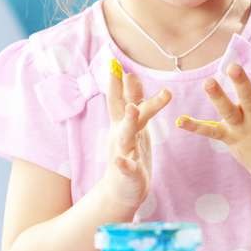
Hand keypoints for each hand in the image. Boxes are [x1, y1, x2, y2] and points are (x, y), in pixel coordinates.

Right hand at [100, 60, 170, 215]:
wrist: (122, 190)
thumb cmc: (131, 153)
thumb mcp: (134, 124)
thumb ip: (133, 101)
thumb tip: (131, 74)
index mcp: (123, 124)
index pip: (120, 99)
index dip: (118, 81)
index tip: (116, 60)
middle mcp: (121, 135)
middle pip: (125, 111)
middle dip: (125, 93)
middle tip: (128, 74)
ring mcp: (123, 153)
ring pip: (126, 135)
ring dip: (128, 122)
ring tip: (132, 109)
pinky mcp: (128, 173)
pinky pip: (126, 167)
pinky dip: (124, 164)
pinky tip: (122, 162)